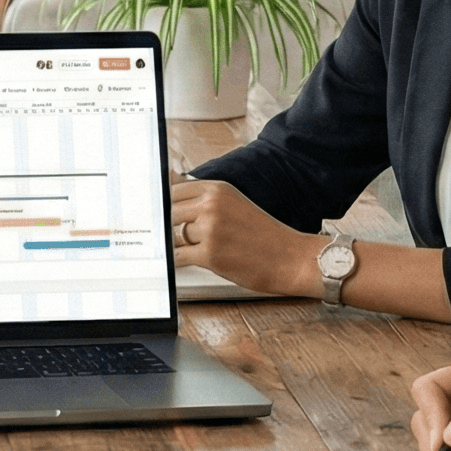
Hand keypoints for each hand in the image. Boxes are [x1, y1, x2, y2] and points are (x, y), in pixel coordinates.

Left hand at [168, 178, 318, 296]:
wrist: (291, 258)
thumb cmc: (263, 235)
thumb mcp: (234, 204)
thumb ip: (204, 200)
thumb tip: (170, 195)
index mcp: (218, 189)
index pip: (173, 189)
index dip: (164, 203)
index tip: (159, 211)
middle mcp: (212, 205)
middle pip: (168, 212)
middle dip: (167, 226)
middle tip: (170, 235)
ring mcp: (210, 229)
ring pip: (173, 236)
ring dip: (177, 245)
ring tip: (192, 249)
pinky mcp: (210, 254)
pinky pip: (178, 257)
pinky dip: (176, 262)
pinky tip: (184, 262)